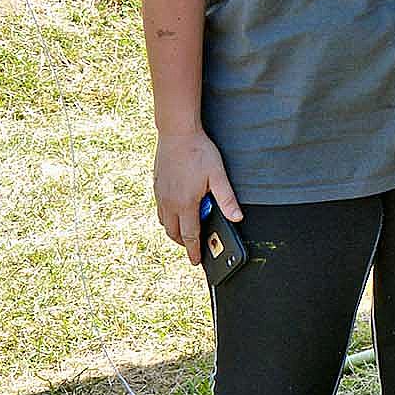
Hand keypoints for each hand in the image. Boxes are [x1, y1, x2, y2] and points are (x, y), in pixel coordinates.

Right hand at [154, 130, 238, 264]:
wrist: (176, 133)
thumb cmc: (199, 152)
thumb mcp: (218, 175)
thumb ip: (227, 199)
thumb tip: (237, 218)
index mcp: (186, 204)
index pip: (190, 235)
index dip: (193, 250)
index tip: (195, 262)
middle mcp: (170, 203)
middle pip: (174, 233)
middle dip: (183, 243)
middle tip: (193, 247)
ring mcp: (161, 195)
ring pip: (164, 223)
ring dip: (174, 231)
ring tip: (186, 232)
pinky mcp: (156, 187)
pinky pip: (159, 211)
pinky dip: (167, 218)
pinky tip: (176, 212)